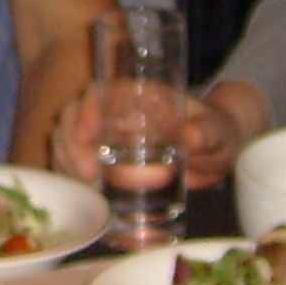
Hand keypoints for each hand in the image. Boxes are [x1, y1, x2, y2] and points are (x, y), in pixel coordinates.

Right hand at [50, 85, 250, 190]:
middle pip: (73, 116)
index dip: (86, 110)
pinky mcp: (105, 159)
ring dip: (68, 162)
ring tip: (88, 186)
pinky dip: (72, 176)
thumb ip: (206, 132)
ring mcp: (106, 135)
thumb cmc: (216, 133)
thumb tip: (191, 137)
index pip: (99, 92)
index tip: (87, 136)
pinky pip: (76, 162)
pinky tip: (84, 192)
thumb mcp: (216, 131)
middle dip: (71, 144)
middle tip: (90, 175)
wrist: (217, 154)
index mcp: (137, 95)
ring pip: (68, 139)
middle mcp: (115, 111)